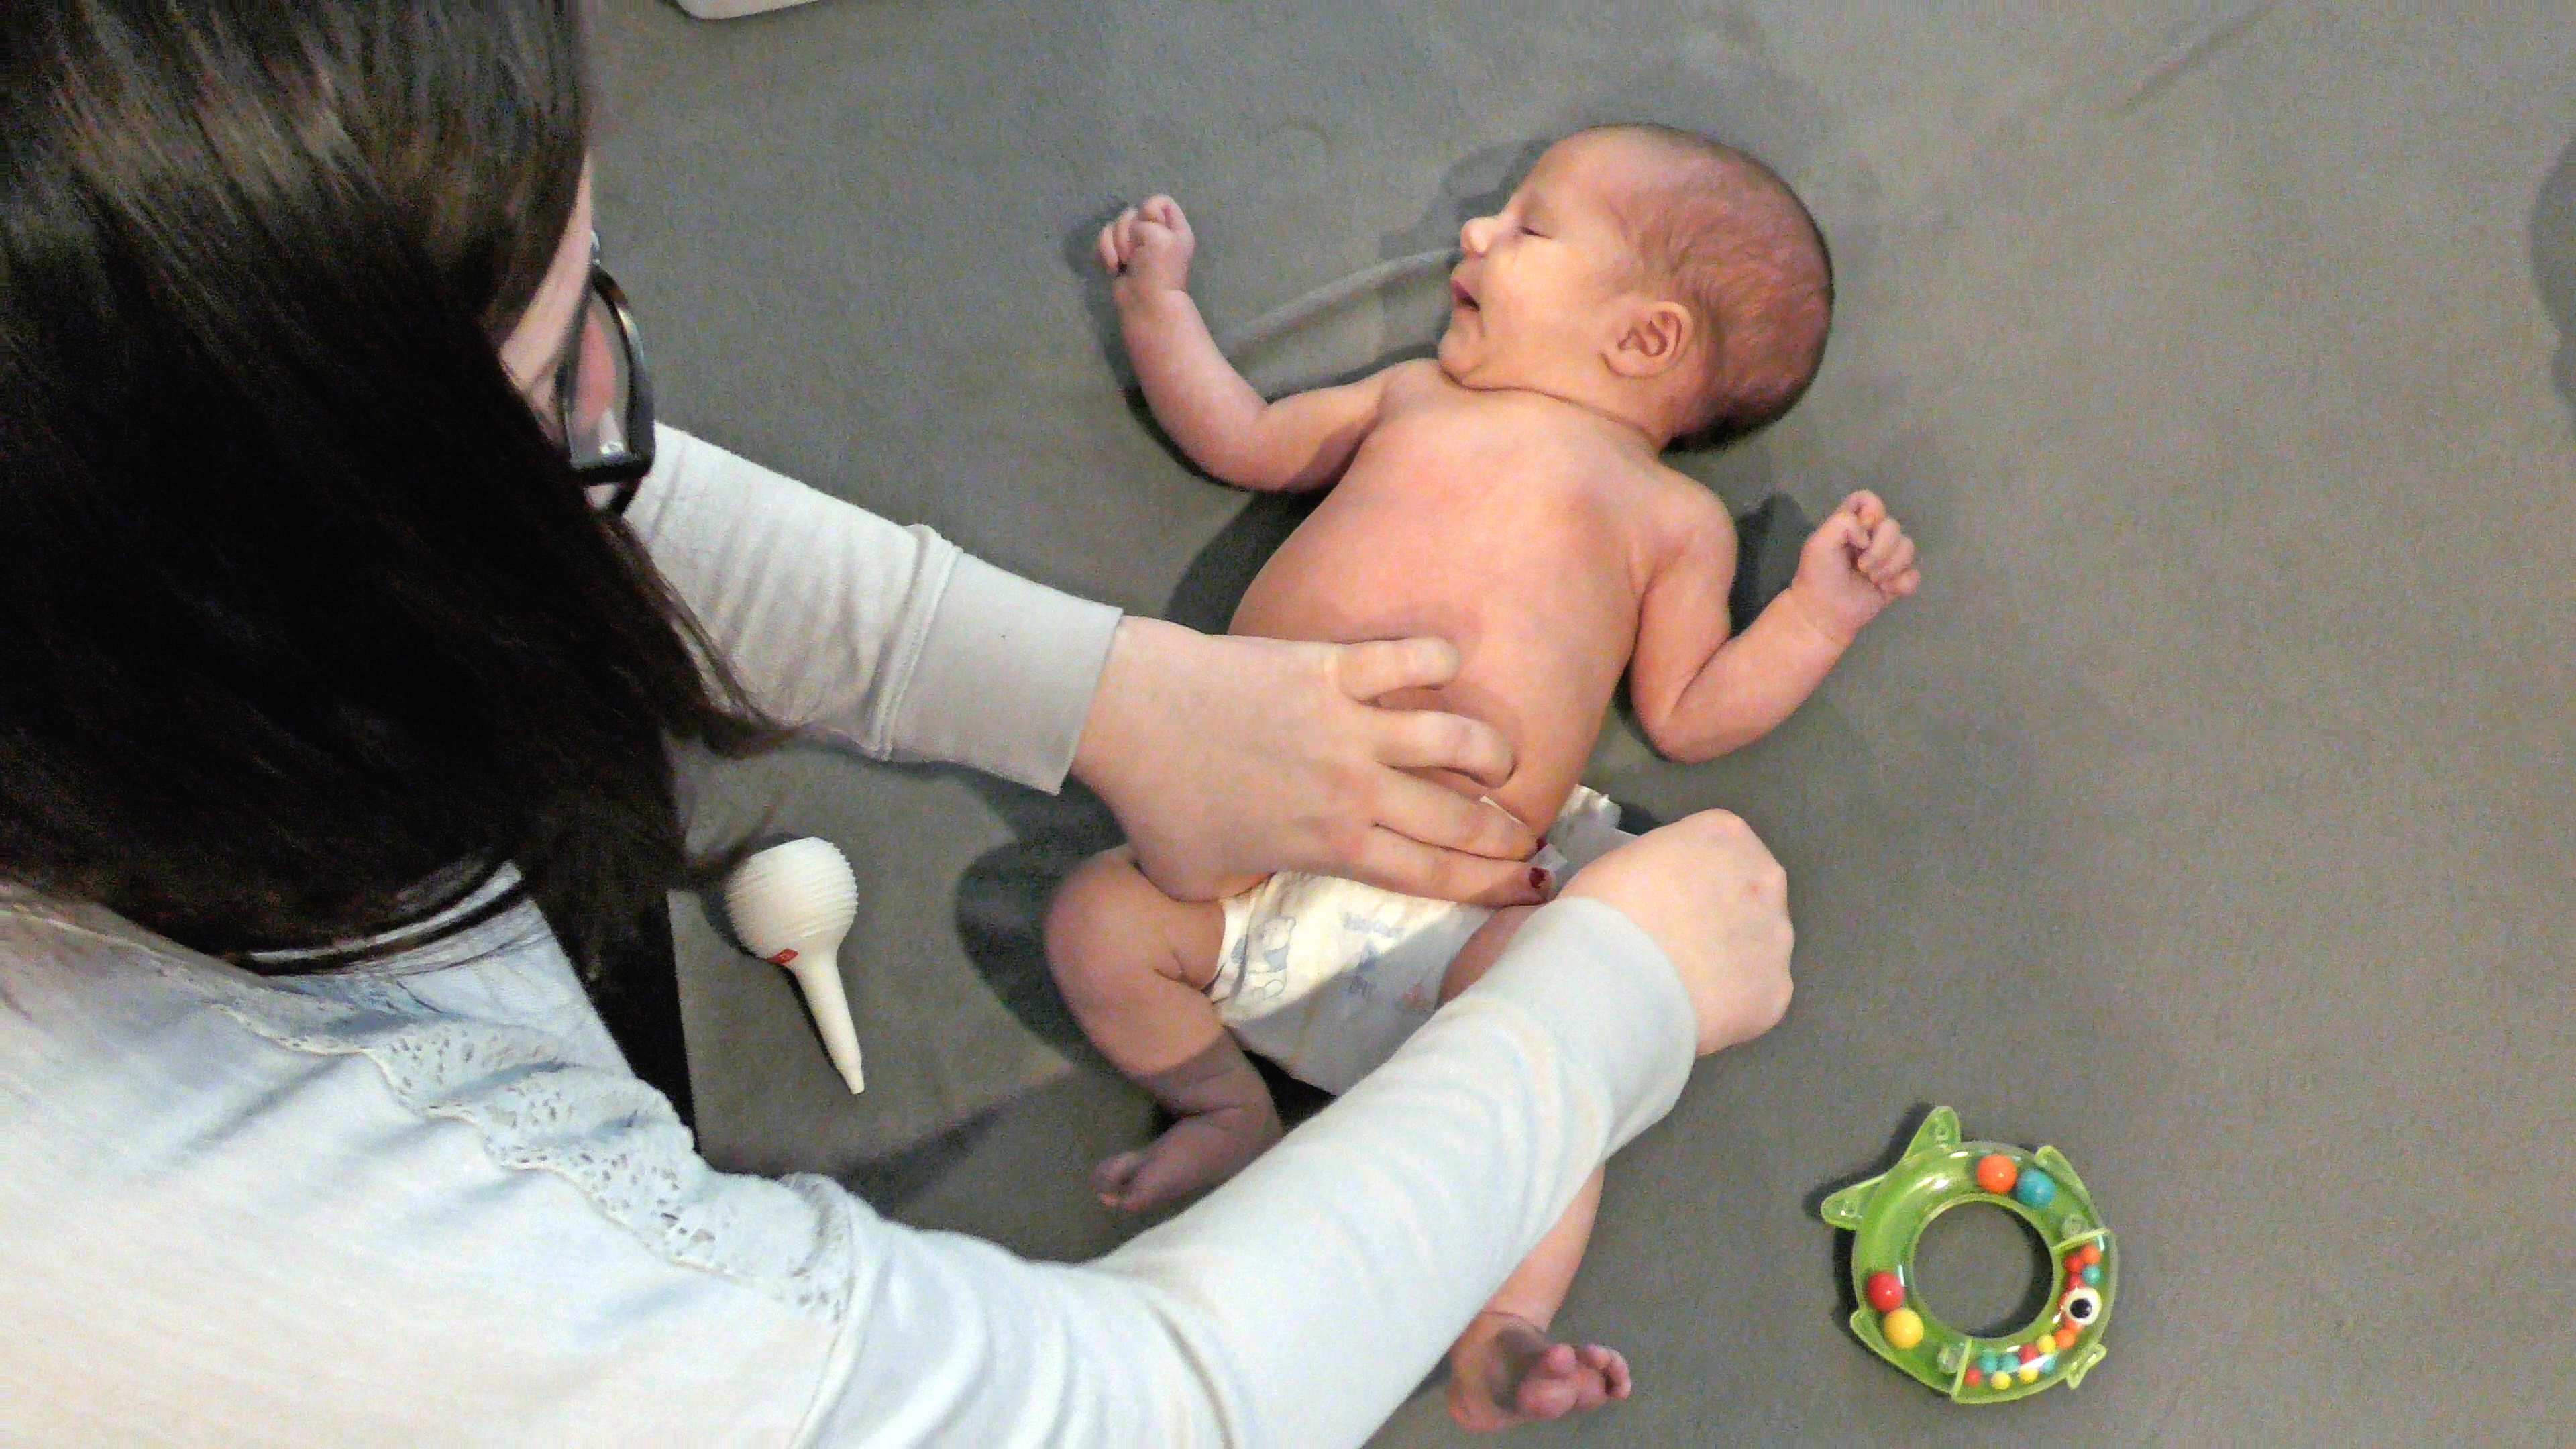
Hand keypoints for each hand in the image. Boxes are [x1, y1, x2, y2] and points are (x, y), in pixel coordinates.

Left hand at [1071, 618, 1546, 905]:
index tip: (1522, 888)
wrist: (1128, 716)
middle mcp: (1355, 791)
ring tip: (1504, 758)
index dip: (1486, 886)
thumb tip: (1265, 877)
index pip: (1429, 876)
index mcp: (1331, 848)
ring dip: (1491, 750)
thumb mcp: (1199, 881)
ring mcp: (1348, 725)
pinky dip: (1437, 658)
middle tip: (1530, 835)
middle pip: (1457, 817)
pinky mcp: (1331, 667)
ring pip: (1453, 738)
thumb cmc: (1154, 806)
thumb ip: (1249, 884)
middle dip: (1505, 833)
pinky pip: (1407, 659)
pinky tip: (1448, 662)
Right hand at [1096, 195, 1196, 306]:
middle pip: (1133, 212)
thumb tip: (1135, 229)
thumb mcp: (1161, 236)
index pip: (1160, 201)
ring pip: (1115, 225)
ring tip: (1122, 262)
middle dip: (1127, 231)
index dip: (1150, 211)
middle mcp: (1156, 233)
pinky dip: (1104, 251)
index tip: (1149, 227)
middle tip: (1133, 253)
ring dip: (1114, 243)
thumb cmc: (1159, 270)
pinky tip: (1111, 267)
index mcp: (1174, 227)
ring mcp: (1136, 245)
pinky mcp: (1118, 256)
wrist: (1146, 303)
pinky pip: (1105, 240)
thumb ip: (1146, 219)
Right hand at [1563, 810, 1793, 1053]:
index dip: (1695, 878)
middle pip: (1750, 896)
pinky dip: (1731, 1007)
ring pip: (1758, 948)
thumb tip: (1666, 895)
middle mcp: (1765, 879)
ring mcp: (1777, 938)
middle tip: (1679, 945)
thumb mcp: (1624, 863)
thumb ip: (1664, 869)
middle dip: (1722, 918)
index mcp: (1725, 835)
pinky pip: (1756, 997)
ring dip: (1730, 963)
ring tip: (1684, 987)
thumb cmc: (1602, 909)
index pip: (1721, 847)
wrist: (1609, 982)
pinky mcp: (1776, 992)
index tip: (1669, 900)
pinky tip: (1695, 1012)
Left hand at [1785, 490, 1919, 644]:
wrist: (1824, 614)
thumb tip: (1866, 535)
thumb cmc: (1818, 577)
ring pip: (1908, 547)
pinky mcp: (1896, 580)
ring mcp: (1885, 559)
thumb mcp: (1818, 543)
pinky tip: (1885, 590)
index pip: (1869, 499)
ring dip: (1890, 567)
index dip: (1872, 511)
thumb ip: (1842, 523)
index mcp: (1851, 524)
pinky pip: (1914, 574)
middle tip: (1861, 567)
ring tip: (1872, 580)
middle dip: (1880, 550)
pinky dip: (1902, 584)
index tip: (1862, 532)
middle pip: (1893, 526)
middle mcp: (1871, 537)